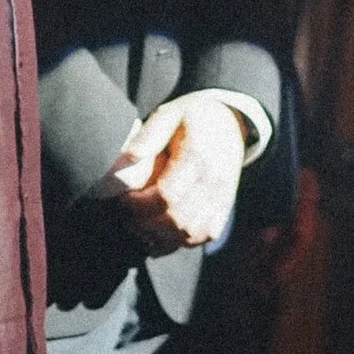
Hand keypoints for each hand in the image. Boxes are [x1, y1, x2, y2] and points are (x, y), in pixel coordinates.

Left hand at [109, 93, 247, 253]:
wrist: (230, 121)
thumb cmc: (193, 116)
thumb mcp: (169, 113)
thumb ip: (150, 135)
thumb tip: (129, 156)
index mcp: (197, 157)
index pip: (166, 195)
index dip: (140, 205)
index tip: (122, 201)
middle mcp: (214, 182)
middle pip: (177, 220)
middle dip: (146, 225)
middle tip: (126, 218)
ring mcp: (222, 197)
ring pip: (191, 233)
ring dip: (162, 238)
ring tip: (140, 228)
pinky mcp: (225, 207)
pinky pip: (205, 235)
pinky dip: (182, 241)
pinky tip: (162, 235)